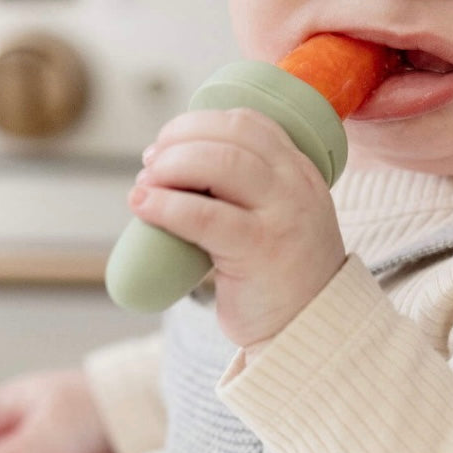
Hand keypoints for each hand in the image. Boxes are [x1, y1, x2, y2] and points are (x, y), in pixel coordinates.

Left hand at [130, 107, 346, 348]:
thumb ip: (247, 188)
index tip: (168, 140)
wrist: (310, 329)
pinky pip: (207, 217)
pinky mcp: (261, 251)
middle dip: (180, 139)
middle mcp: (296, 185)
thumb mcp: (277, 214)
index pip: (249, 122)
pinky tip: (143, 205)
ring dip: (171, 165)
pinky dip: (167, 205)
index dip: (200, 122)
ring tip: (145, 183)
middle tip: (150, 162)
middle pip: (231, 136)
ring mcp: (282, 216)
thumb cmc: (278, 272)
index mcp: (299, 170)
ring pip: (221, 165)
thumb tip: (173, 166)